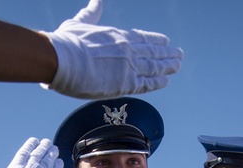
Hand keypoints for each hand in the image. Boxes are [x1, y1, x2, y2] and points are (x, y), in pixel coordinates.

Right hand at [0, 137, 61, 167]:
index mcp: (16, 167)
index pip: (25, 152)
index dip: (30, 145)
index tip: (35, 140)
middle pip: (38, 153)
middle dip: (43, 146)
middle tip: (47, 142)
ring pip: (48, 160)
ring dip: (52, 153)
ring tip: (54, 149)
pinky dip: (58, 166)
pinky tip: (60, 162)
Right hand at [43, 0, 182, 98]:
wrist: (63, 60)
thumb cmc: (67, 42)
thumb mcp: (80, 22)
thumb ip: (92, 12)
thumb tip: (96, 0)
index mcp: (118, 35)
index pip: (142, 38)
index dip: (155, 40)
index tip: (166, 41)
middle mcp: (128, 50)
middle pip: (152, 52)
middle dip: (166, 53)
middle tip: (179, 54)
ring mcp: (129, 67)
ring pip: (154, 66)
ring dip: (168, 66)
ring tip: (178, 65)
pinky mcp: (126, 84)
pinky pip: (147, 83)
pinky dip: (158, 81)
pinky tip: (166, 80)